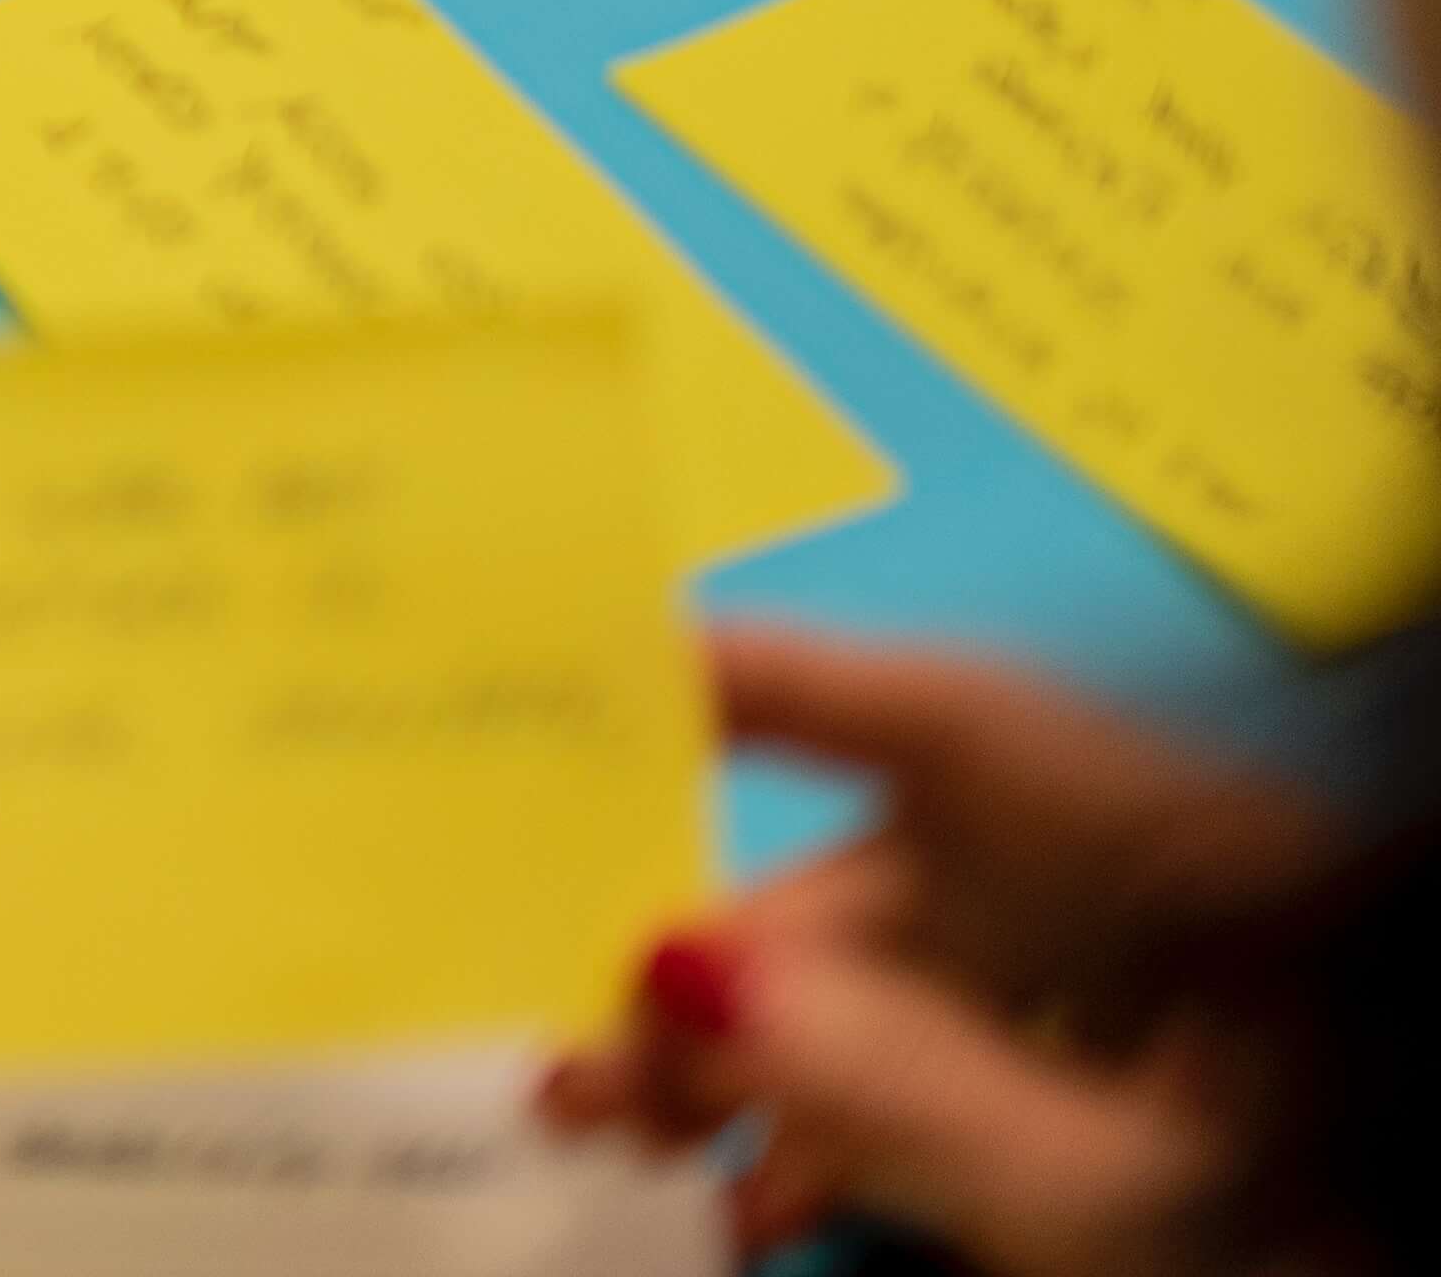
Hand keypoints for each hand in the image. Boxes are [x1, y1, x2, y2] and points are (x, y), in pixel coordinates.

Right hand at [540, 625, 1332, 1276]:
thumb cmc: (1337, 1240)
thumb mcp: (1118, 1206)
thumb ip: (895, 1090)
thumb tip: (680, 970)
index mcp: (1184, 862)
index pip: (931, 717)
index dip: (744, 681)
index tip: (560, 677)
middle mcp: (1170, 901)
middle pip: (893, 886)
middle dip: (713, 964)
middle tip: (573, 1067)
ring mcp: (1183, 1014)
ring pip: (922, 1000)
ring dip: (768, 1070)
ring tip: (617, 1148)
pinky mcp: (1180, 1114)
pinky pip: (988, 1083)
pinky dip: (874, 1138)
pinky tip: (768, 1212)